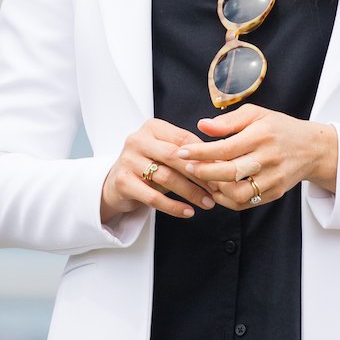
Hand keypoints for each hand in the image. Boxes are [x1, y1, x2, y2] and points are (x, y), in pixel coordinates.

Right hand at [99, 119, 215, 224]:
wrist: (116, 183)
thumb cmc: (149, 166)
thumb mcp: (166, 155)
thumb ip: (187, 155)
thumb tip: (222, 164)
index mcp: (152, 127)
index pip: (184, 138)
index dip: (205, 156)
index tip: (223, 171)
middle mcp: (137, 140)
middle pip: (175, 156)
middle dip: (200, 174)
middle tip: (218, 188)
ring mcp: (128, 160)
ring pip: (166, 177)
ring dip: (191, 192)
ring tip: (208, 203)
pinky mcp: (122, 181)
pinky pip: (153, 197)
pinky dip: (174, 207)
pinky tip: (188, 212)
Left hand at [174, 104, 337, 210]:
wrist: (312, 148)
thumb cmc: (278, 128)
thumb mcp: (255, 114)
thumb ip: (228, 121)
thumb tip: (202, 125)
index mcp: (261, 136)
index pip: (225, 148)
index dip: (201, 152)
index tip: (182, 152)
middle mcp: (269, 159)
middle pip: (230, 173)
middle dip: (203, 172)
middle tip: (187, 167)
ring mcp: (273, 179)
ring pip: (238, 193)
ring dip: (215, 189)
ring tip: (203, 178)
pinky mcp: (275, 192)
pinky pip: (246, 203)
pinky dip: (227, 199)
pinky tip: (217, 188)